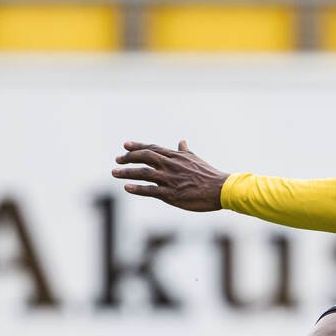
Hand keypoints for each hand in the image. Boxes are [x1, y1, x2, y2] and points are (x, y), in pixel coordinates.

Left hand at [113, 140, 227, 211]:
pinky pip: (150, 191)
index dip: (137, 146)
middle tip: (117, 160)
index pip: (152, 148)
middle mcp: (170, 165)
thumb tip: (181, 141)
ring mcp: (170, 179)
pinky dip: (137, 188)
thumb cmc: (209, 175)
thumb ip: (185, 151)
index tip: (125, 145)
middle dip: (129, 158)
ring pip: (144, 173)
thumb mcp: (195, 159)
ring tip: (115, 173)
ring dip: (127, 172)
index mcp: (175, 157)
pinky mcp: (171, 194)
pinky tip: (127, 187)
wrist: (220, 189)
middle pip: (144, 157)